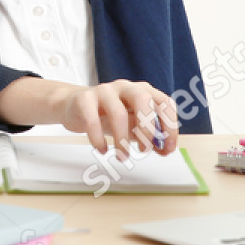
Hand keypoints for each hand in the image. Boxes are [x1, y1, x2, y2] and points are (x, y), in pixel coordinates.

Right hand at [52, 79, 179, 156]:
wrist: (75, 105)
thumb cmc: (108, 116)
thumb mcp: (132, 125)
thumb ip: (149, 136)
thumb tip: (165, 149)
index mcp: (142, 90)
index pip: (164, 102)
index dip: (170, 126)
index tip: (168, 148)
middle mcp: (125, 87)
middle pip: (143, 99)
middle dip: (147, 128)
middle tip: (144, 150)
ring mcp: (104, 91)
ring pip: (117, 113)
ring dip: (122, 140)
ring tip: (122, 157)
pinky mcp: (84, 99)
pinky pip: (92, 120)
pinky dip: (98, 139)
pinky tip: (102, 150)